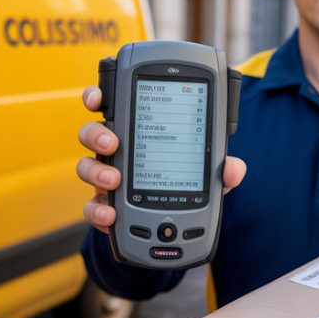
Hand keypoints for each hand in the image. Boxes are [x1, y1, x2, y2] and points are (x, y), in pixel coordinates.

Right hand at [76, 85, 246, 233]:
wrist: (172, 220)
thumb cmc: (184, 182)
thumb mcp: (207, 173)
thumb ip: (221, 167)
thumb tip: (233, 169)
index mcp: (138, 131)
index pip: (114, 105)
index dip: (99, 96)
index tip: (98, 98)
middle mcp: (117, 150)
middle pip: (92, 132)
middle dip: (97, 134)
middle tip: (113, 143)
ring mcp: (107, 176)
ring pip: (85, 166)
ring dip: (96, 170)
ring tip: (114, 180)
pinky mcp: (104, 205)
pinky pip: (91, 205)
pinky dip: (98, 210)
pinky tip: (111, 215)